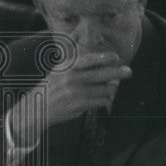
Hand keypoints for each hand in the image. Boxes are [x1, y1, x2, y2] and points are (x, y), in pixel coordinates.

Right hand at [9, 51, 131, 146]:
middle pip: (103, 74)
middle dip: (119, 72)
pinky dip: (105, 100)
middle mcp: (72, 78)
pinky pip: (101, 101)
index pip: (91, 59)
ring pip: (105, 89)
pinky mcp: (79, 105)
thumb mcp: (60, 70)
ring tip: (111, 88)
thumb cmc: (51, 87)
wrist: (37, 108)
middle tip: (128, 71)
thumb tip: (102, 62)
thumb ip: (77, 63)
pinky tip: (104, 99)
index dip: (106, 57)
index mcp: (68, 66)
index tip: (116, 58)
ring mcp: (76, 92)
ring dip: (111, 89)